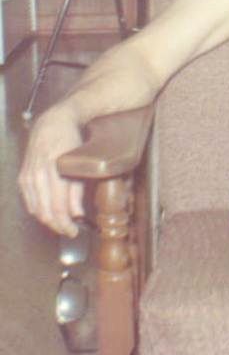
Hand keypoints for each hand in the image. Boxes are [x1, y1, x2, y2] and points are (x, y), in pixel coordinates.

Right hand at [18, 103, 84, 236]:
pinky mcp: (22, 178)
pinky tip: (50, 212)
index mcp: (53, 172)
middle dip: (57, 225)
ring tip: (62, 223)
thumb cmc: (70, 140)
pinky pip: (30, 201)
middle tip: (70, 231)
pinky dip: (39, 210)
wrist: (52, 123)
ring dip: (48, 220)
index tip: (75, 231)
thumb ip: (77, 190)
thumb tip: (77, 214)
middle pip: (45, 212)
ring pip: (36, 209)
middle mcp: (37, 176)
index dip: (66, 224)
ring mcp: (27, 177)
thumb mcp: (80, 163)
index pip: (57, 208)